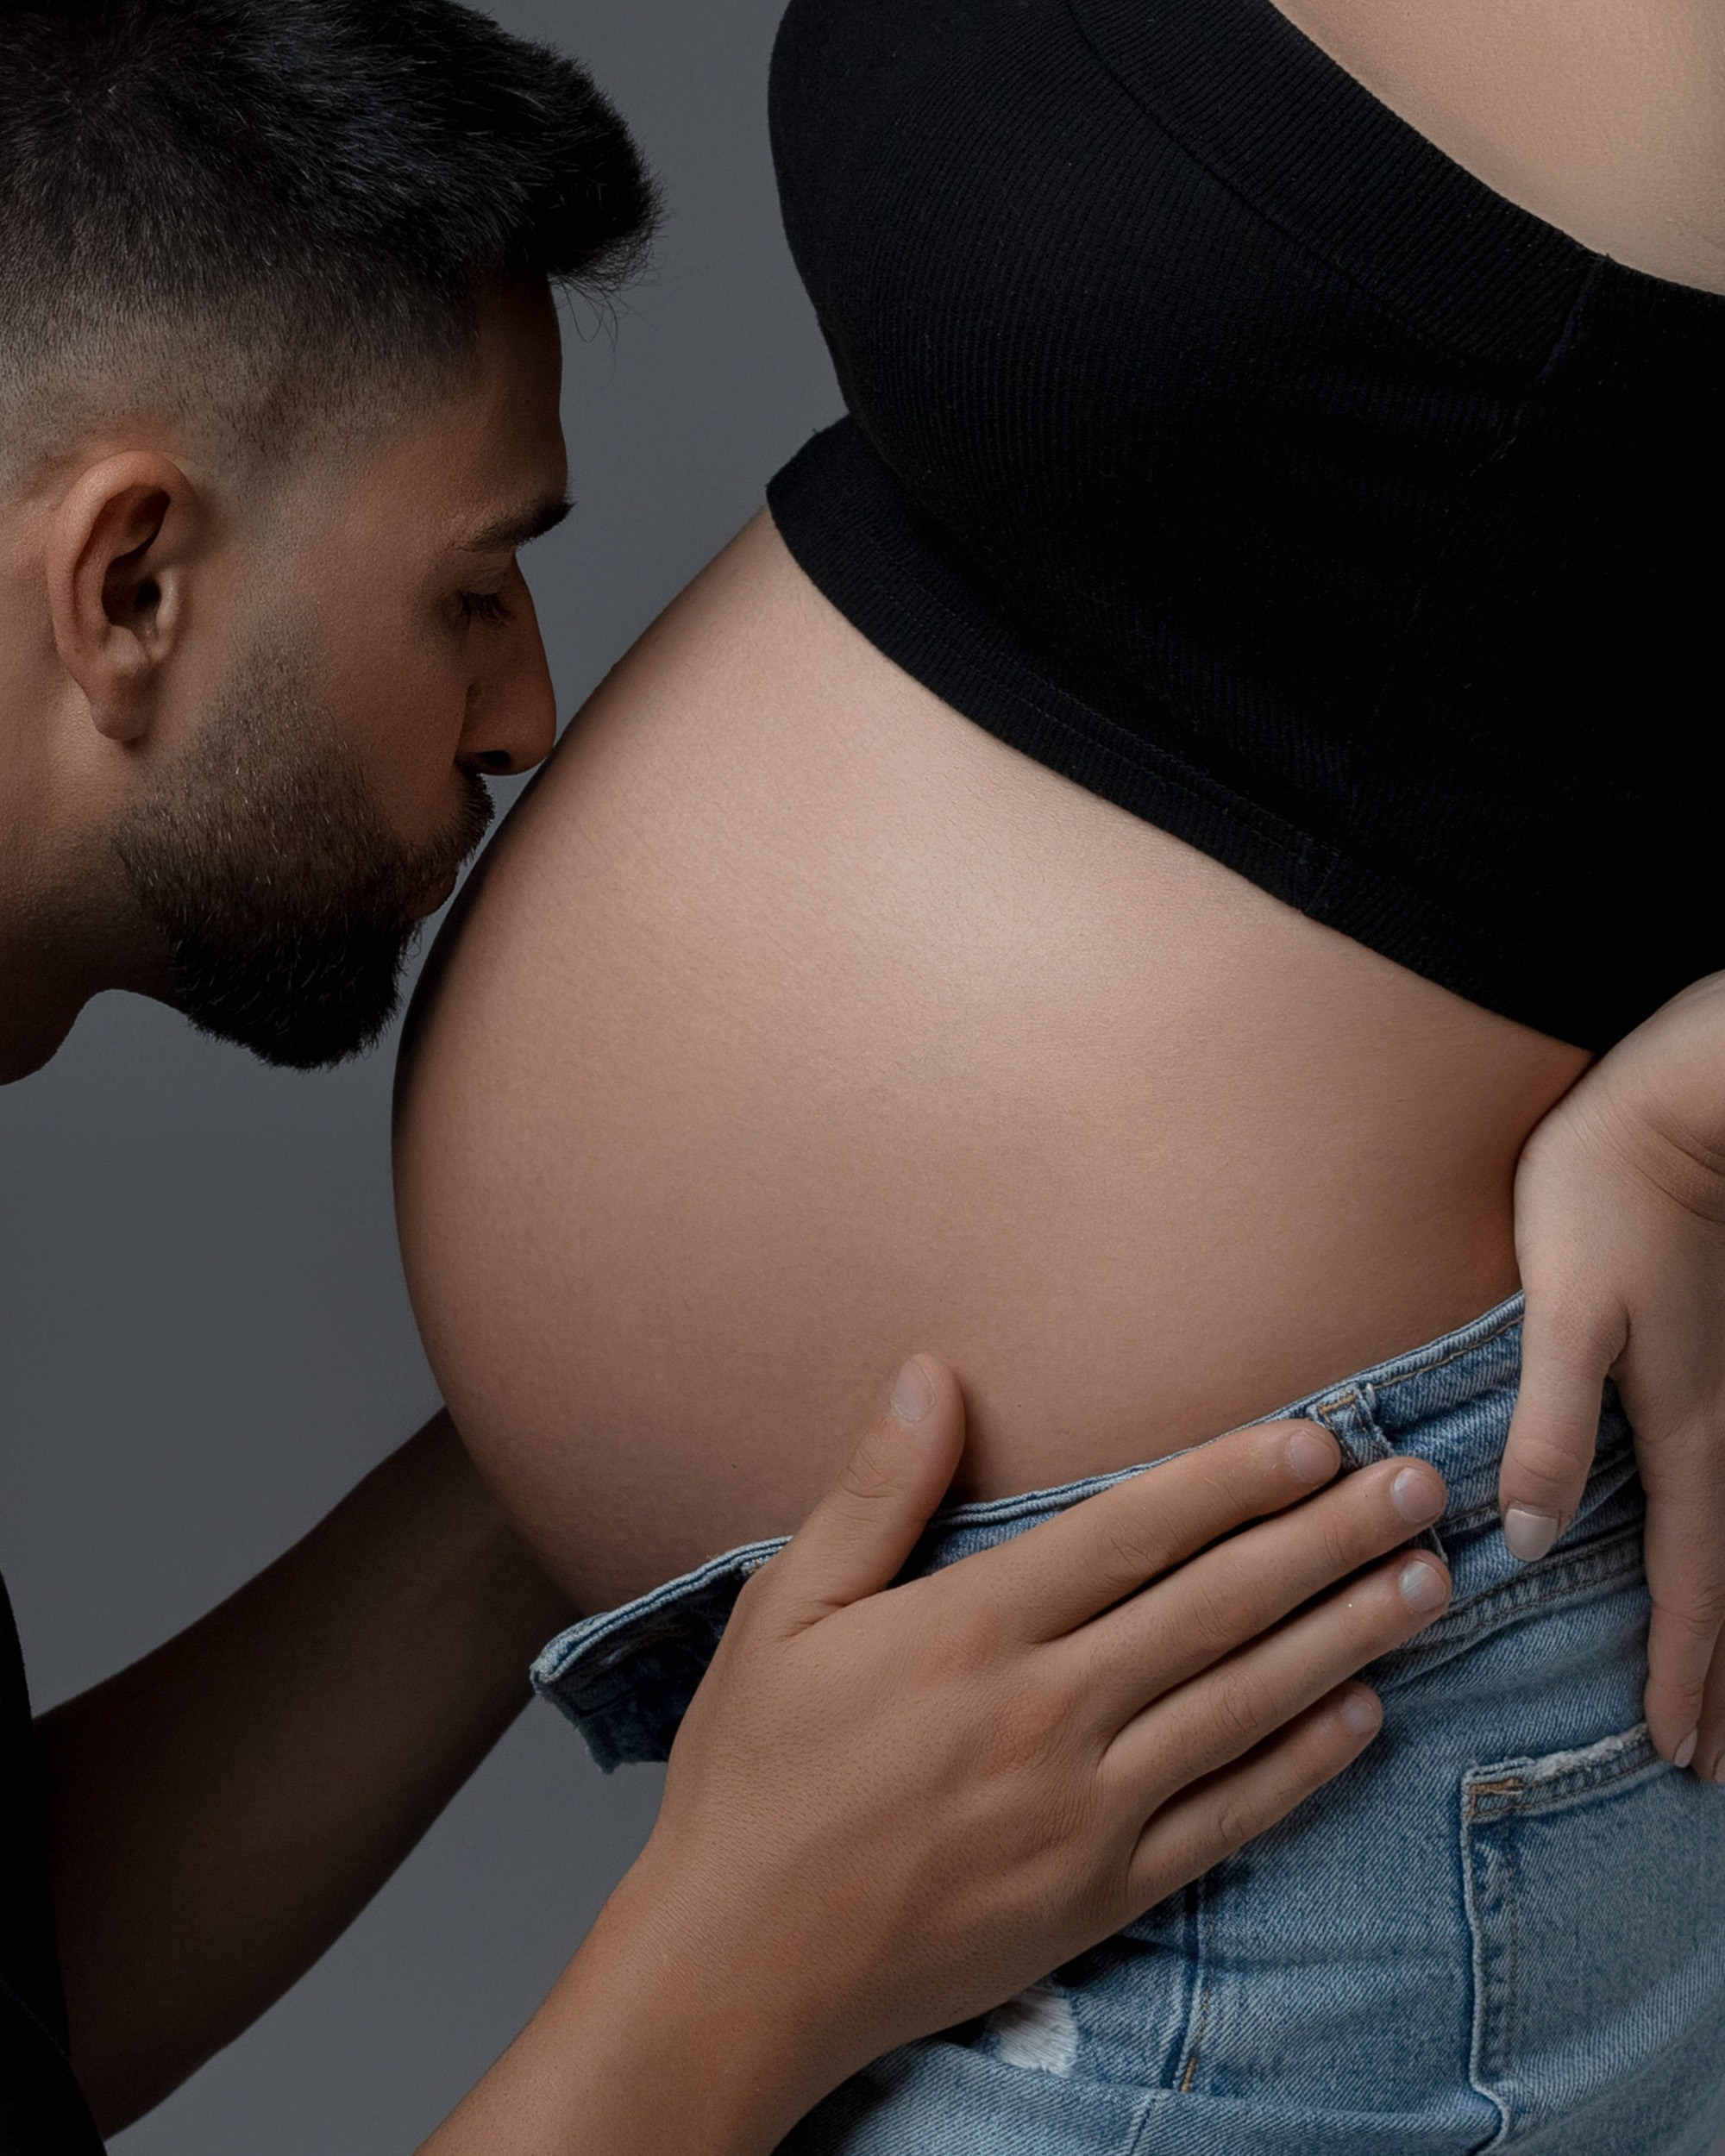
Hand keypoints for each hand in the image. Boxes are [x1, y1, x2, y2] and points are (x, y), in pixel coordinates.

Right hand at [564, 1357, 1448, 2150]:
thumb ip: (874, 1491)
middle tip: (1421, 1489)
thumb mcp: (782, 1610)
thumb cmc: (753, 1775)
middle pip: (1216, 1607)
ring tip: (1430, 1583)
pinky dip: (1302, 1766)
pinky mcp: (1101, 1894)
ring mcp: (1082, 1811)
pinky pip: (1228, 1820)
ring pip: (1244, 1704)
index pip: (1132, 1532)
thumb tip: (932, 1374)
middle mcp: (1043, 1712)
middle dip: (1328, 1540)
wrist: (738, 1967)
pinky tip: (1363, 1717)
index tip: (1317, 1437)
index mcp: (968, 1628)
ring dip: (1347, 1637)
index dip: (1232, 1480)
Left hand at [1499, 970, 1724, 1773]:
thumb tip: (1524, 1540)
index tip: (1673, 1753)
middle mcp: (1724, 1432)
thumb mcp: (1568, 1315)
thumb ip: (1550, 1426)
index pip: (1689, 1587)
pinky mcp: (1711, 1366)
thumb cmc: (1609, 1200)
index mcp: (1689, 1434)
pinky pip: (1722, 1496)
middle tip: (1717, 1771)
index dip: (1680, 1672)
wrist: (1677, 1108)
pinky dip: (1722, 1559)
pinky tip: (1702, 1561)